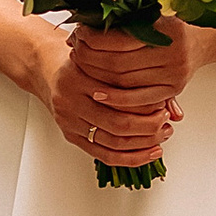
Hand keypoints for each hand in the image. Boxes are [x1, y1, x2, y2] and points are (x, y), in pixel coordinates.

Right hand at [46, 19, 195, 170]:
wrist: (43, 67)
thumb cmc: (77, 60)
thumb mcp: (101, 58)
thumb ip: (132, 76)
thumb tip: (171, 105)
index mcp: (78, 77)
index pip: (118, 97)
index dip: (145, 105)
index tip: (164, 106)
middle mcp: (70, 101)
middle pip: (116, 123)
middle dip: (147, 128)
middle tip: (166, 123)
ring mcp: (68, 121)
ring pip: (111, 142)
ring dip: (141, 145)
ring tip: (161, 138)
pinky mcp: (69, 135)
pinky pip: (102, 154)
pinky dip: (128, 158)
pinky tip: (146, 154)